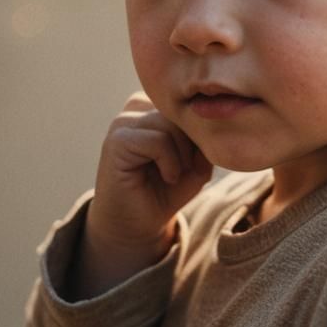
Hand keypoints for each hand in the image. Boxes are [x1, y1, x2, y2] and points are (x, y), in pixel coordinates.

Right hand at [72, 92, 212, 297]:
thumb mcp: (197, 162)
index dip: (202, 131)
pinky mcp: (117, 141)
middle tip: (190, 170)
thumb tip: (209, 122)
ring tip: (176, 174)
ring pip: (170, 124)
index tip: (199, 159)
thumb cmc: (167, 190)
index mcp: (153, 107)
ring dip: (183, 155)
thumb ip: (204, 138)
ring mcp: (123, 123)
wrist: (138, 223)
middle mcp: (135, 109)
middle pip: (180, 111)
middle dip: (193, 143)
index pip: (189, 103)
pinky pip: (158, 141)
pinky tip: (168, 176)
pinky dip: (171, 162)